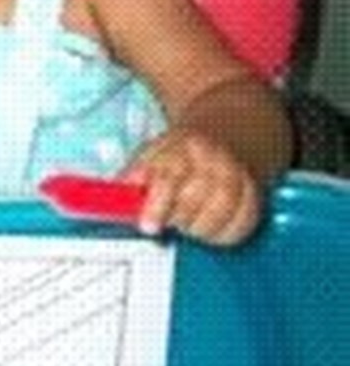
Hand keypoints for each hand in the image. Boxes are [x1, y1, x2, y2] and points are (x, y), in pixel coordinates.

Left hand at [121, 129, 261, 245]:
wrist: (231, 131)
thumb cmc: (183, 151)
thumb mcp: (154, 153)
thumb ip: (134, 175)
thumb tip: (110, 199)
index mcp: (183, 146)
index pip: (169, 178)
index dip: (157, 205)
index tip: (147, 226)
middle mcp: (214, 160)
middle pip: (194, 202)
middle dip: (176, 218)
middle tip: (168, 219)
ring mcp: (238, 177)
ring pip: (218, 218)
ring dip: (197, 227)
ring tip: (188, 220)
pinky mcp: (255, 197)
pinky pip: (239, 227)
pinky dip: (220, 234)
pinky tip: (209, 224)